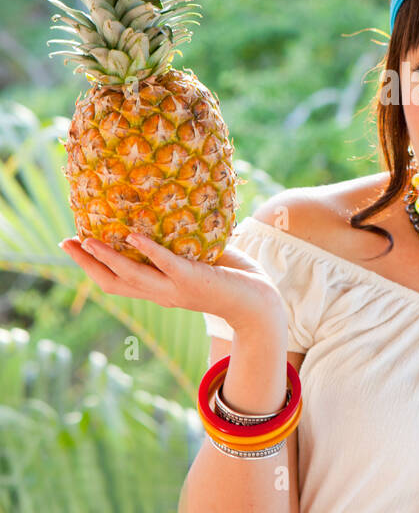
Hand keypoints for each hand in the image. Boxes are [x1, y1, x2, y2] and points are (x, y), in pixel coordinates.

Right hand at [59, 232, 287, 332]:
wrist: (261, 304)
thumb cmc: (235, 278)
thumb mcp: (201, 259)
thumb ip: (183, 243)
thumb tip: (171, 208)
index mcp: (160, 290)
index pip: (116, 281)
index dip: (91, 266)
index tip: (71, 246)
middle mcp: (162, 294)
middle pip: (113, 282)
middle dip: (86, 264)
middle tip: (65, 243)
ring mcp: (175, 289)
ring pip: (132, 275)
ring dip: (107, 257)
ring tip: (87, 239)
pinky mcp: (192, 280)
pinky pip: (166, 263)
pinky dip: (147, 249)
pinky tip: (131, 233)